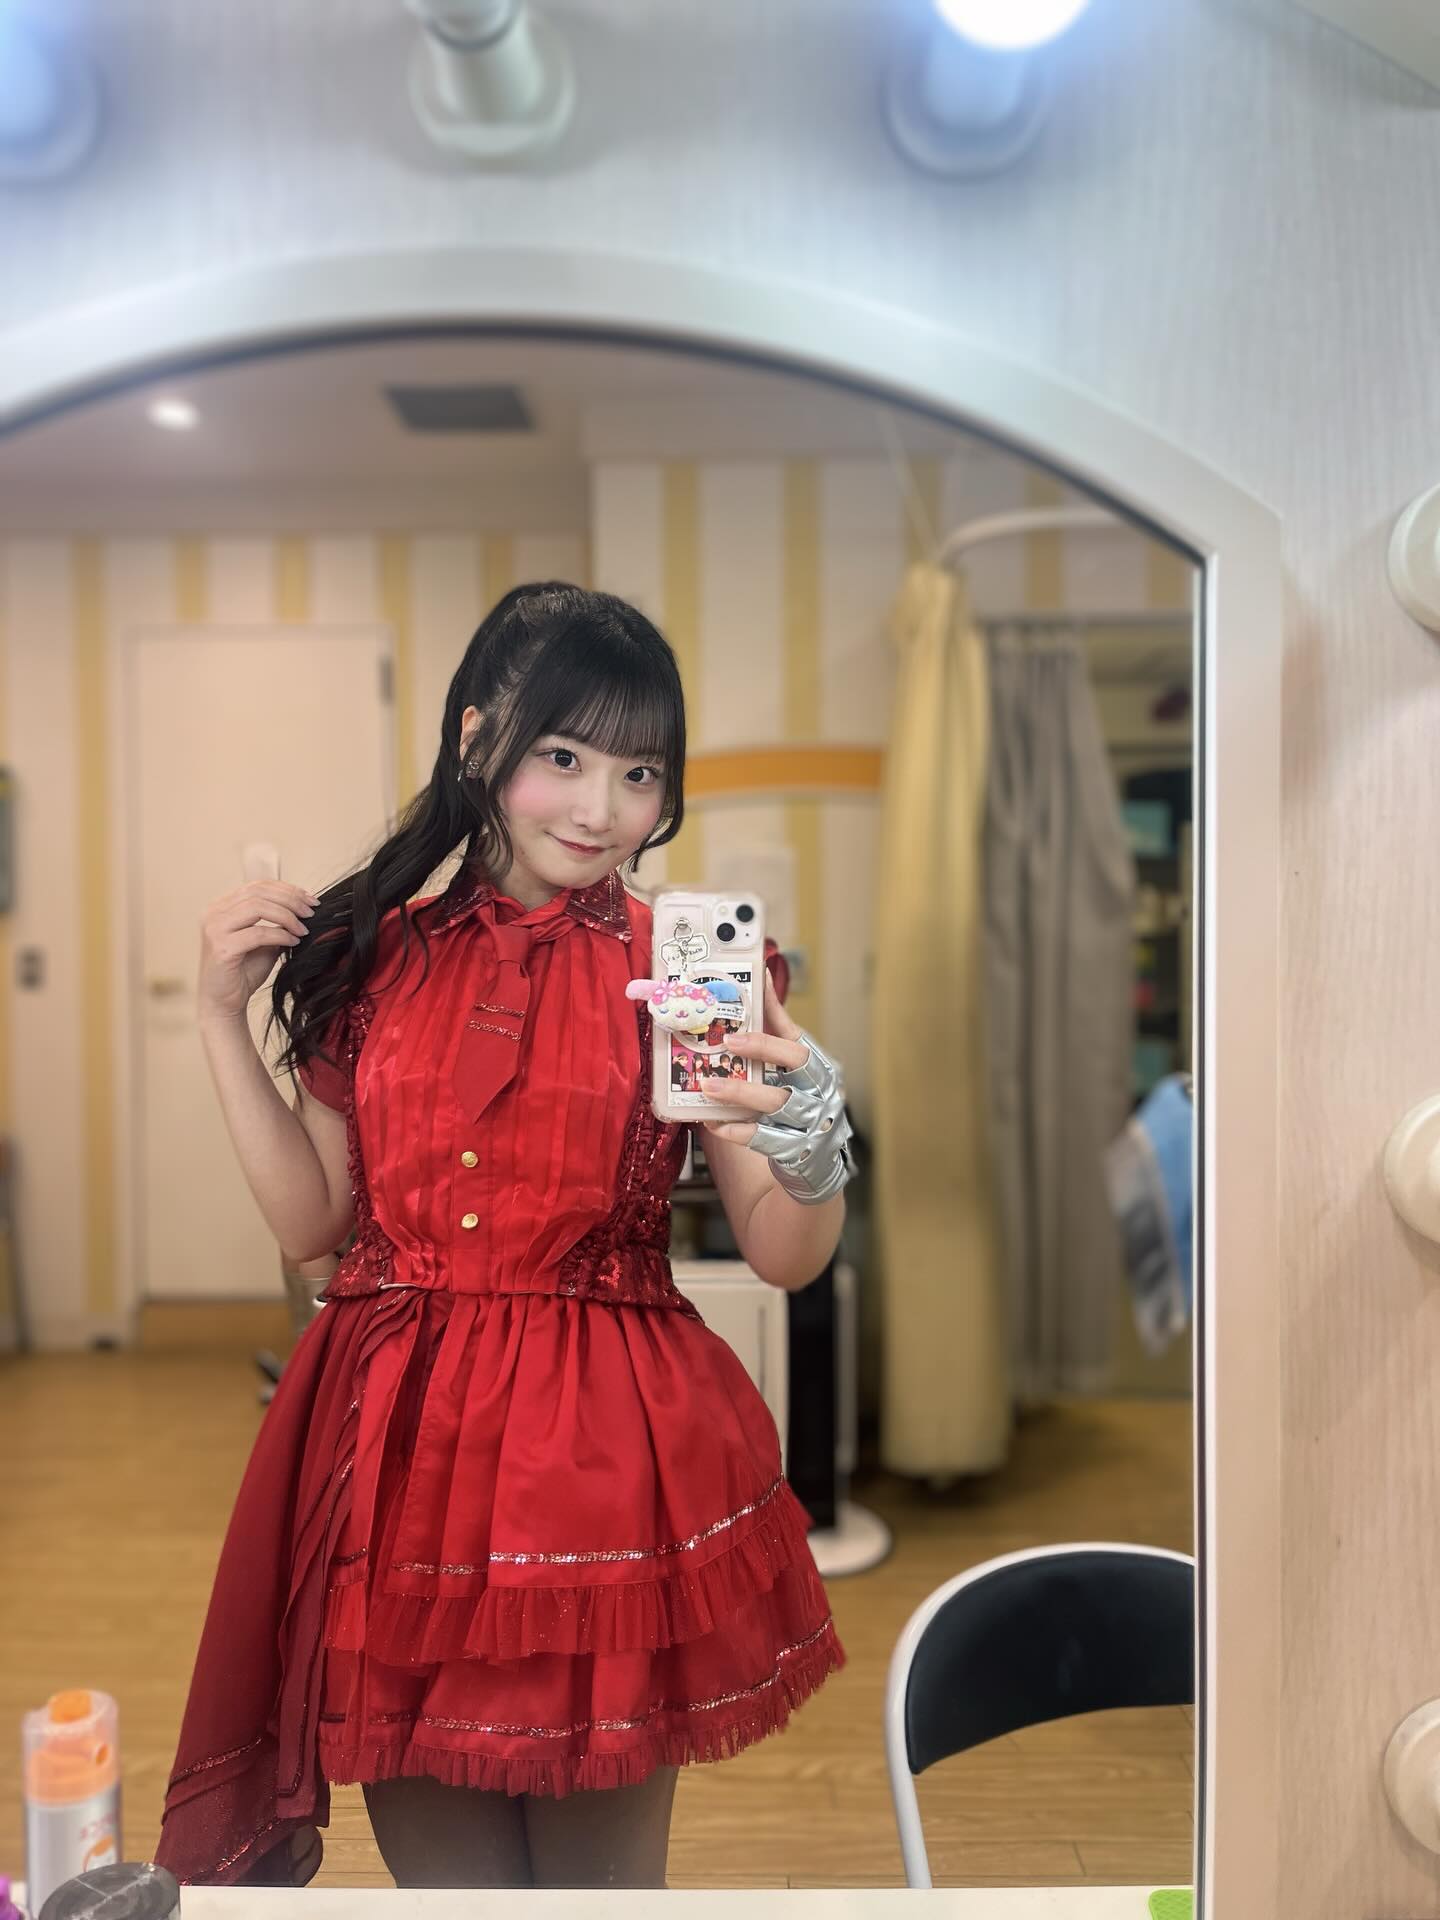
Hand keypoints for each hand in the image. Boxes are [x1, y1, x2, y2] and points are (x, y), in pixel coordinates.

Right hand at [198, 882, 319, 1020]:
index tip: (310, 899)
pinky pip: (257, 933)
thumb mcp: (263, 940)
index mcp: (221, 906)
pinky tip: (293, 942)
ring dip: (287, 916)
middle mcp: (213, 913)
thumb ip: (276, 922)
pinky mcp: (222, 948)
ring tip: (304, 929)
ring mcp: (214, 929)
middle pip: (258, 892)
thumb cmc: (243, 972)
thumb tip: (304, 908)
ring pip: (257, 907)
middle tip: (312, 912)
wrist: (223, 1003)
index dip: (286, 889)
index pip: (257, 886)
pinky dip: (280, 935)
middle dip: (290, 900)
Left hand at [699, 972, 809, 1145]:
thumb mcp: (792, 1062)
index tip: (737, 1023)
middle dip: (760, 1050)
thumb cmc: (799, 1099)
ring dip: (739, 1093)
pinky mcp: (794, 1149)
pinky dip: (735, 1130)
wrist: (815, 1159)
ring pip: (775, 1103)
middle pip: (796, 1063)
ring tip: (707, 1086)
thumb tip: (762, 976)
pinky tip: (714, 1121)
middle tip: (725, 1044)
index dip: (769, 1029)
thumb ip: (776, 1026)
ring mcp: (809, 1122)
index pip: (797, 1044)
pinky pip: (762, 1138)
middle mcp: (818, 1092)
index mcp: (817, 1067)